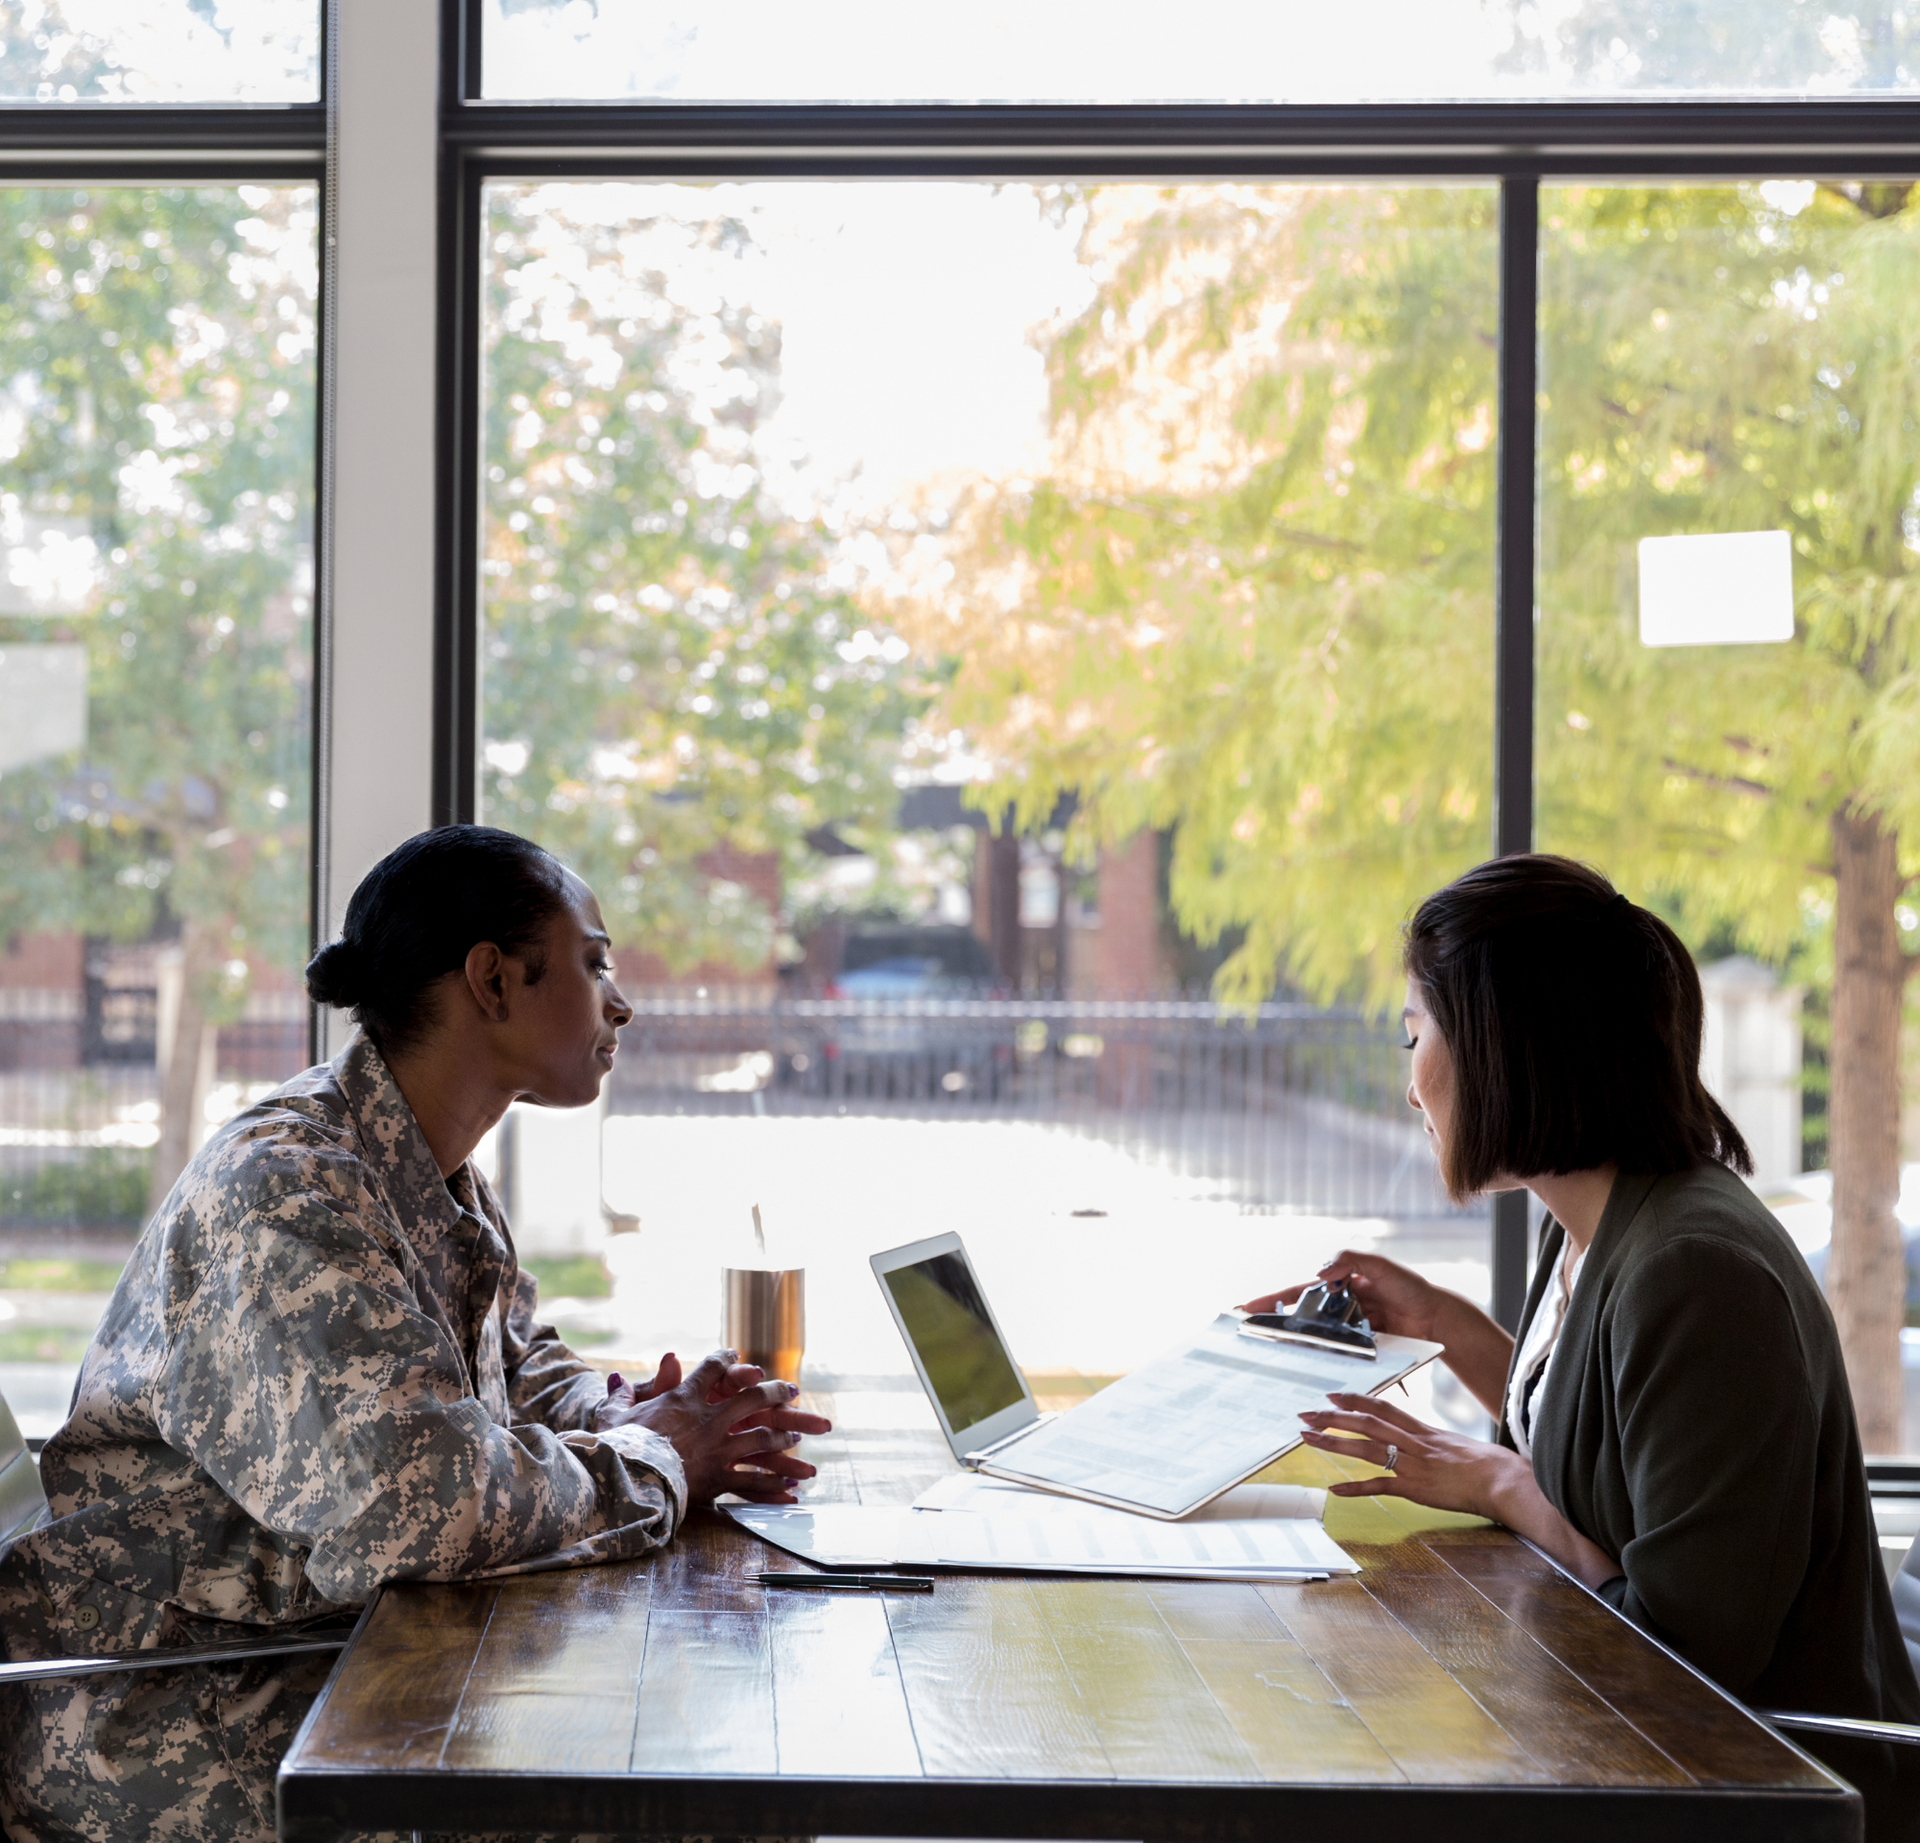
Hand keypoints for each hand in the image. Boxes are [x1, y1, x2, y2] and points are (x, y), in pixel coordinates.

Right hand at [593, 1350, 832, 1504]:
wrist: (623, 1480)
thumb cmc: (617, 1447)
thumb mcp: (614, 1415)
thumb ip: (621, 1395)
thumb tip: (617, 1378)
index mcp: (684, 1399)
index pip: (712, 1369)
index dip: (726, 1360)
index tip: (737, 1355)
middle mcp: (708, 1419)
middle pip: (753, 1397)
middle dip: (775, 1392)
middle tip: (791, 1390)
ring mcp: (718, 1448)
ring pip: (761, 1436)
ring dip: (781, 1436)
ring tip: (795, 1437)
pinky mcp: (719, 1478)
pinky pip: (754, 1479)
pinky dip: (774, 1483)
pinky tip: (791, 1486)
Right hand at [1242, 1249, 1444, 1342]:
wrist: (1437, 1318)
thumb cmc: (1410, 1288)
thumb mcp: (1378, 1265)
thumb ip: (1348, 1260)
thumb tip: (1319, 1272)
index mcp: (1340, 1284)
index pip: (1299, 1290)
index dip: (1272, 1299)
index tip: (1246, 1308)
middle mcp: (1341, 1307)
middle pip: (1303, 1316)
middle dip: (1278, 1324)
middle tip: (1251, 1335)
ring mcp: (1350, 1329)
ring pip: (1320, 1338)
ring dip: (1300, 1346)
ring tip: (1275, 1357)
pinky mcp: (1362, 1348)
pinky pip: (1341, 1354)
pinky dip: (1328, 1360)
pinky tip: (1313, 1369)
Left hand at [1298, 1391, 1523, 1518]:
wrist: (1501, 1478)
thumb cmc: (1484, 1463)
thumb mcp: (1452, 1443)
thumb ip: (1429, 1440)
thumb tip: (1416, 1440)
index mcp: (1421, 1429)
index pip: (1381, 1407)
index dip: (1355, 1399)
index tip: (1332, 1395)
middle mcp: (1412, 1442)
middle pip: (1366, 1423)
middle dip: (1333, 1417)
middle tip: (1306, 1414)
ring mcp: (1412, 1464)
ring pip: (1366, 1448)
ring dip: (1334, 1443)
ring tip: (1307, 1440)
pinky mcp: (1415, 1489)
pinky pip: (1380, 1486)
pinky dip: (1356, 1488)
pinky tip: (1335, 1490)